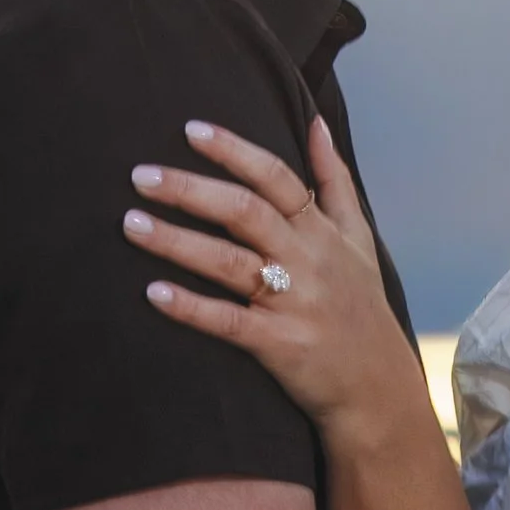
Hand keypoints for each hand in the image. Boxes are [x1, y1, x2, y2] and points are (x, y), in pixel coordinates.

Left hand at [125, 120, 414, 434]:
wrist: (377, 387)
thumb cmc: (360, 306)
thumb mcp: (358, 239)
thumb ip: (334, 180)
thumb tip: (315, 122)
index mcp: (321, 231)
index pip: (276, 178)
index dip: (234, 151)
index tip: (190, 130)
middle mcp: (308, 261)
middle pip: (245, 212)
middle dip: (190, 190)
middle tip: (139, 176)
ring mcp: (293, 303)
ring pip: (229, 262)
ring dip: (176, 241)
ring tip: (131, 225)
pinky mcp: (279, 345)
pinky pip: (228, 322)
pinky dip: (191, 307)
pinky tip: (153, 293)